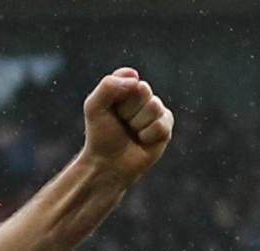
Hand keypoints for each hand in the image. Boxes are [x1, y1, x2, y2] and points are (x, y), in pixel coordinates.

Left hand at [80, 69, 174, 184]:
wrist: (108, 164)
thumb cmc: (100, 135)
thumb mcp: (94, 107)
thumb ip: (108, 86)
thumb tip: (136, 82)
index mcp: (126, 86)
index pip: (130, 77)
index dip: (119, 95)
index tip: (111, 109)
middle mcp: (142, 95)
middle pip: (143, 90)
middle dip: (128, 110)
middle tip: (121, 122)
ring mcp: (156, 110)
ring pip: (153, 106)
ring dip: (137, 123)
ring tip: (131, 132)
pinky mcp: (165, 126)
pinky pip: (161, 124)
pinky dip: (148, 135)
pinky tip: (142, 140)